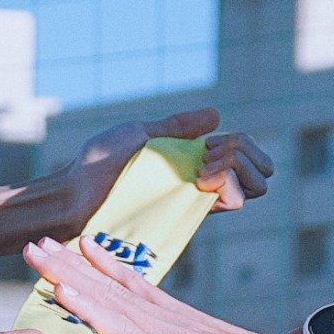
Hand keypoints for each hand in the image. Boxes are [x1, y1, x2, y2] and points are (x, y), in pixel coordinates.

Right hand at [23, 236, 333, 333]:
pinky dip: (112, 266)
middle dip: (68, 273)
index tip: (57, 286)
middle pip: (109, 298)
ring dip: (81, 264)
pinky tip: (92, 248)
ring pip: (119, 286)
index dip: (89, 308)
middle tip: (31, 251)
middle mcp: (166, 333)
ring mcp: (172, 317)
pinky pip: (138, 284)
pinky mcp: (178, 311)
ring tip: (47, 245)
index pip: (120, 330)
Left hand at [61, 108, 274, 232]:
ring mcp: (195, 203)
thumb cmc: (99, 164)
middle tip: (209, 156)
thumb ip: (177, 126)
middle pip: (257, 175)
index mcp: (192, 164)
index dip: (244, 145)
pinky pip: (230, 203)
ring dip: (237, 168)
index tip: (215, 143)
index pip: (244, 156)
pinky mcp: (187, 217)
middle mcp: (200, 186)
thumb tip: (217, 115)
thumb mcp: (140, 133)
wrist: (76, 193)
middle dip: (245, 155)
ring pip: (251, 189)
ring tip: (202, 171)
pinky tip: (199, 180)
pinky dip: (227, 184)